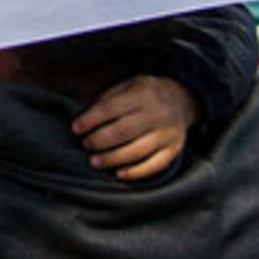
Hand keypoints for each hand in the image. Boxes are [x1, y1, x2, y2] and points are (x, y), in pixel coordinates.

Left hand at [73, 75, 197, 181]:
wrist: (182, 99)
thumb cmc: (145, 94)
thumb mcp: (128, 85)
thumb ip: (108, 99)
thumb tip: (85, 120)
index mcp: (143, 94)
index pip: (111, 108)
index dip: (91, 120)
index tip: (75, 128)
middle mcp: (158, 113)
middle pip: (123, 131)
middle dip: (99, 141)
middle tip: (86, 145)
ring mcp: (168, 133)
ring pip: (137, 151)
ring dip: (112, 159)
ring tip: (94, 162)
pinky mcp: (174, 149)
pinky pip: (154, 165)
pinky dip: (136, 172)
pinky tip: (118, 174)